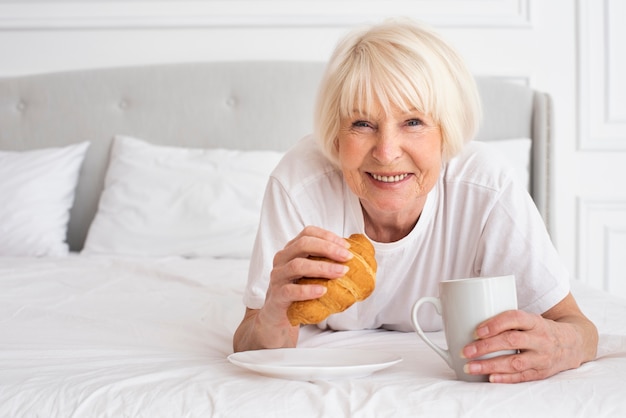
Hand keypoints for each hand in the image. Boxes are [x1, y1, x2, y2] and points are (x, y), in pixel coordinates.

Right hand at [261, 226, 352, 327]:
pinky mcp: (276, 296)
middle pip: (303, 244)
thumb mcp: (310, 274)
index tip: (346, 246)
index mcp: (291, 250)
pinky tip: (323, 291)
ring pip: (297, 265)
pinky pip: (290, 290)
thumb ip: (325, 263)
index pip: (308, 233)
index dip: (328, 236)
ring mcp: (277, 277)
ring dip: (322, 267)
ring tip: (341, 273)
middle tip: (347, 257)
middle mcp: (282, 259)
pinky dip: (308, 290)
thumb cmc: (299, 291)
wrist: (277, 316)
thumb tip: (353, 259)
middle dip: (328, 248)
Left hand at [461, 308, 587, 382]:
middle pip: (511, 341)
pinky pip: (522, 377)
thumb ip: (506, 320)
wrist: (574, 343)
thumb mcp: (529, 318)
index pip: (515, 318)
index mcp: (535, 321)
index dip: (495, 324)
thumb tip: (469, 318)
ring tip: (470, 367)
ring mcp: (542, 357)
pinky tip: (490, 378)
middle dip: (485, 347)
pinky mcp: (542, 372)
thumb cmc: (539, 328)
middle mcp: (541, 338)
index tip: (476, 330)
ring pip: (515, 362)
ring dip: (490, 366)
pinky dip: (505, 378)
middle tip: (465, 351)